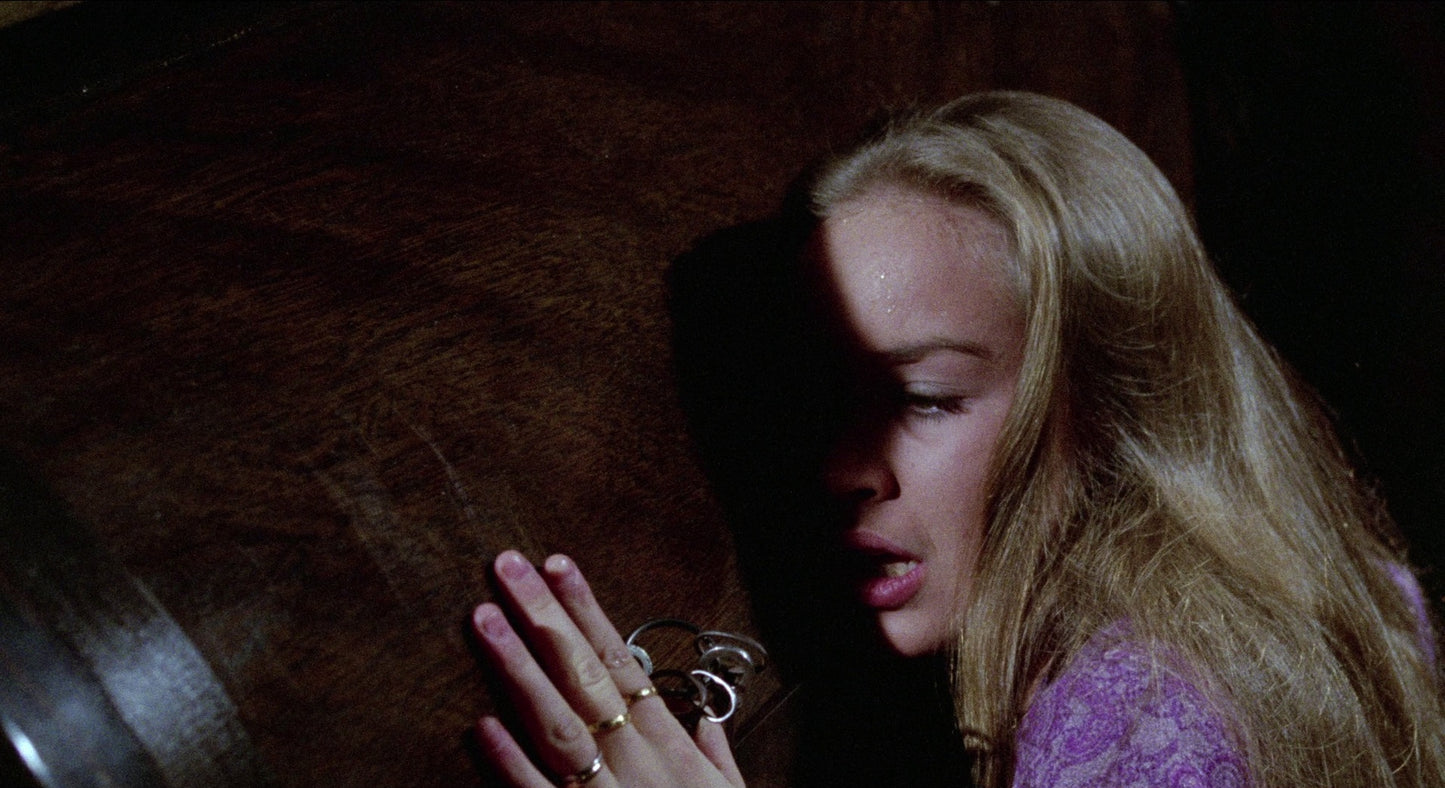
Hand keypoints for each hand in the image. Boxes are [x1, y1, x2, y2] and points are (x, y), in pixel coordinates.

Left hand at [473, 550, 745, 786]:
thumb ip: (715, 750)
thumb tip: (705, 713)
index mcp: (669, 744)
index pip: (622, 659)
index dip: (587, 610)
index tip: (557, 564)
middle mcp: (637, 760)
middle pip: (584, 675)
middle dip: (544, 616)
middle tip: (505, 566)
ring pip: (558, 724)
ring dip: (518, 669)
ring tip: (482, 620)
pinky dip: (510, 764)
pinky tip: (478, 726)